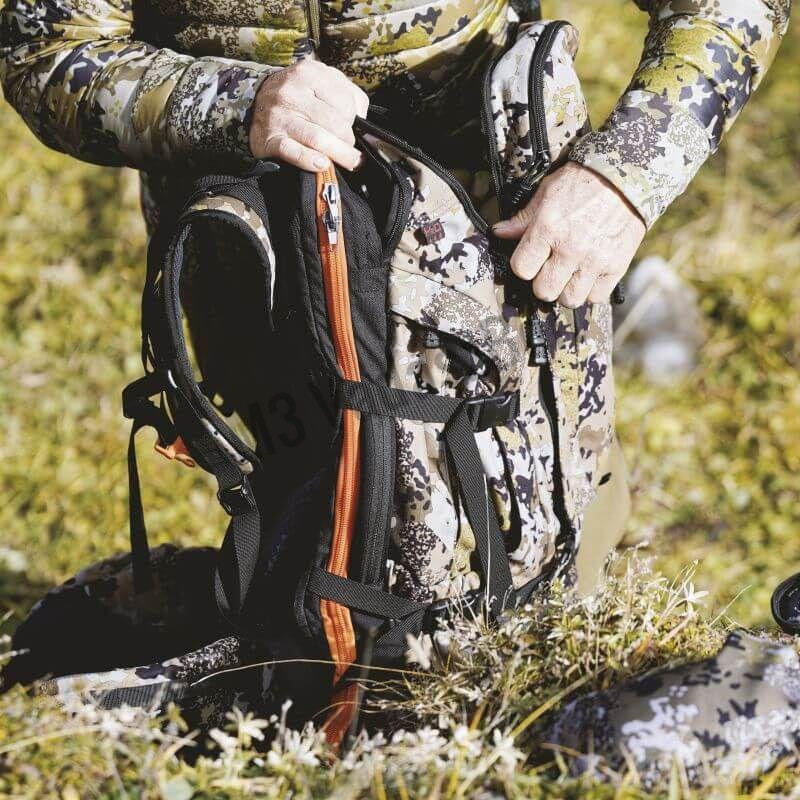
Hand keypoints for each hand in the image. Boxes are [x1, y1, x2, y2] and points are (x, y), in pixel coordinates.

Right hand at [249, 60, 368, 171]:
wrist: (253, 103)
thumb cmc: (297, 96)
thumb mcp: (320, 82)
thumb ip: (346, 93)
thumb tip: (364, 118)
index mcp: (308, 73)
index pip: (344, 101)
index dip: (353, 119)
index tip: (352, 129)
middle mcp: (292, 91)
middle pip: (334, 122)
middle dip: (348, 141)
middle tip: (352, 151)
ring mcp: (279, 115)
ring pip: (318, 138)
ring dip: (339, 154)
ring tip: (349, 162)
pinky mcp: (269, 138)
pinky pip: (294, 152)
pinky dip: (311, 160)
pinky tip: (323, 164)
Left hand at [493, 162, 645, 306]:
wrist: (626, 176)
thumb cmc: (582, 183)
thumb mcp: (546, 193)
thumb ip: (523, 219)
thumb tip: (499, 233)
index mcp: (548, 228)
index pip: (521, 269)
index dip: (524, 265)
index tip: (533, 258)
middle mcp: (570, 248)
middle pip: (544, 290)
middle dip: (543, 281)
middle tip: (551, 268)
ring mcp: (594, 260)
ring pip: (570, 299)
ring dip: (567, 289)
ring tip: (570, 273)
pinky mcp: (616, 266)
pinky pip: (596, 296)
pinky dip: (591, 290)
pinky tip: (589, 274)